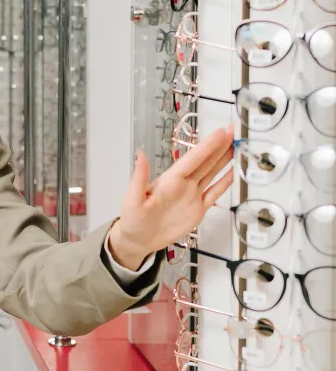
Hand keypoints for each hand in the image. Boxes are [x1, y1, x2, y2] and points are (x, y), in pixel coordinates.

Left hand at [107, 124, 233, 269]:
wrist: (138, 240)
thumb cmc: (132, 219)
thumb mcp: (133, 199)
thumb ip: (139, 178)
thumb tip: (139, 155)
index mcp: (170, 179)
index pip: (193, 159)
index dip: (208, 146)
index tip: (221, 132)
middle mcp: (184, 184)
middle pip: (206, 161)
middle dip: (221, 146)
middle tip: (235, 130)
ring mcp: (192, 196)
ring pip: (212, 173)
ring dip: (225, 159)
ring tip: (237, 145)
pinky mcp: (198, 209)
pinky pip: (214, 193)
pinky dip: (224, 183)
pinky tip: (233, 172)